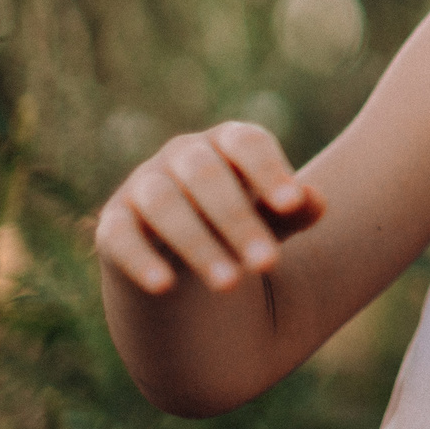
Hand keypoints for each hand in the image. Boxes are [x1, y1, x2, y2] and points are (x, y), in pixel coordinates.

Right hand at [95, 121, 326, 295]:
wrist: (187, 261)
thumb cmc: (242, 225)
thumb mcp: (273, 218)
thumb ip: (294, 210)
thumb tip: (316, 200)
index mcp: (227, 142)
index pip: (247, 143)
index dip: (269, 170)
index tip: (294, 205)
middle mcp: (182, 155)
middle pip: (207, 176)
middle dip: (239, 220)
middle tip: (269, 263)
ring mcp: (143, 185)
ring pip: (165, 205)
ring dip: (198, 244)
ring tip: (232, 285)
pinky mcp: (113, 223)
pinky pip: (120, 237)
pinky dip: (141, 260)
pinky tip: (164, 286)